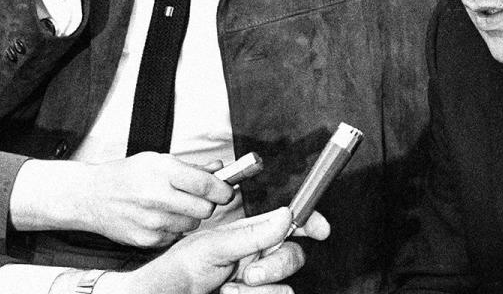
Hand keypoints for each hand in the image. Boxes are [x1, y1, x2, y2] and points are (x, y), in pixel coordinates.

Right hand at [81, 153, 236, 246]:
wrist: (91, 196)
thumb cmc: (126, 175)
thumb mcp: (159, 160)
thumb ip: (193, 168)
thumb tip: (220, 169)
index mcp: (164, 173)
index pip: (208, 186)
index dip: (224, 189)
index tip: (226, 189)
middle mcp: (158, 198)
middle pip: (206, 209)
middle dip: (208, 203)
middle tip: (198, 196)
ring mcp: (152, 222)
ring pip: (193, 223)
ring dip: (191, 215)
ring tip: (174, 205)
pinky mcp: (147, 240)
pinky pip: (176, 235)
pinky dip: (175, 227)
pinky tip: (160, 216)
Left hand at [86, 209, 328, 293]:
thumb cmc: (179, 270)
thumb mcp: (213, 246)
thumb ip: (252, 234)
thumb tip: (285, 216)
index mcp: (251, 234)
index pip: (289, 223)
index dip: (310, 222)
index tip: (322, 230)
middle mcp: (259, 257)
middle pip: (294, 255)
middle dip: (277, 264)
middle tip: (250, 272)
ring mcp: (258, 283)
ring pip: (285, 285)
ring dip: (260, 288)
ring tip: (230, 289)